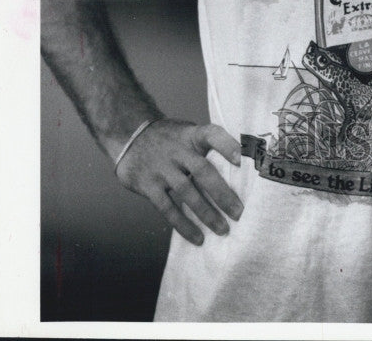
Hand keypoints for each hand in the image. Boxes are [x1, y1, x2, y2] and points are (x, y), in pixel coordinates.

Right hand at [115, 119, 243, 245]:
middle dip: (222, 193)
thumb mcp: (188, 133)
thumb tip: (241, 171)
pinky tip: (198, 238)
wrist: (129, 136)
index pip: (212, 134)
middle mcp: (178, 150)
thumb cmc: (170, 139)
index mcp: (192, 134)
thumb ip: (208, 148)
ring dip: (206, 213)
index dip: (227, 146)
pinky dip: (183, 224)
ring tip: (223, 230)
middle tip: (239, 213)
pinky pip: (167, 208)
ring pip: (186, 192)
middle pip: (202, 170)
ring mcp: (161, 168)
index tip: (242, 160)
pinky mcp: (148, 185)